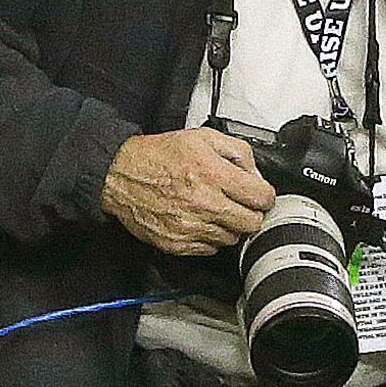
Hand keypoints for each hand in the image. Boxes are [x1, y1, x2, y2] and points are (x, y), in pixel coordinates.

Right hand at [103, 128, 272, 255]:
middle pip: (251, 223)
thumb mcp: (203, 138)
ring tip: (214, 209)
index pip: (261, 197)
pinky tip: (199, 220)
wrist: (121, 175)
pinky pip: (210, 249)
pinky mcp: (178, 243)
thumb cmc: (159, 156)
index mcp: (212, 174)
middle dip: (250, 212)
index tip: (259, 194)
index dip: (264, 195)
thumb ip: (238, 152)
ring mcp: (191, 227)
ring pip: (232, 238)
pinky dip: (210, 237)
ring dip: (229, 226)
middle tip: (239, 203)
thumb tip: (256, 174)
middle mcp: (204, 203)